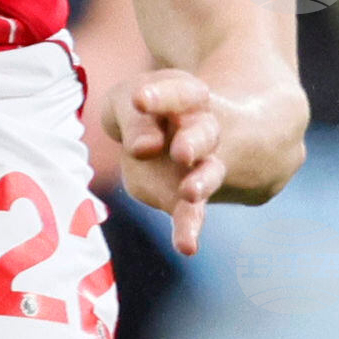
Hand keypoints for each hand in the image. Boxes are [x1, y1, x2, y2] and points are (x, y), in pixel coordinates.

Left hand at [101, 67, 232, 254]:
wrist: (185, 138)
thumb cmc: (149, 114)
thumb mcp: (131, 100)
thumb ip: (134, 118)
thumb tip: (144, 149)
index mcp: (188, 97)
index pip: (178, 91)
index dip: (161, 95)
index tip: (140, 99)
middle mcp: (204, 130)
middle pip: (203, 132)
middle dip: (194, 142)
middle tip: (182, 152)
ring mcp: (202, 166)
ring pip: (208, 174)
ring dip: (201, 183)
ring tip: (190, 192)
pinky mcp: (188, 198)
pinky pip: (192, 213)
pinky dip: (189, 229)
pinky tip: (187, 246)